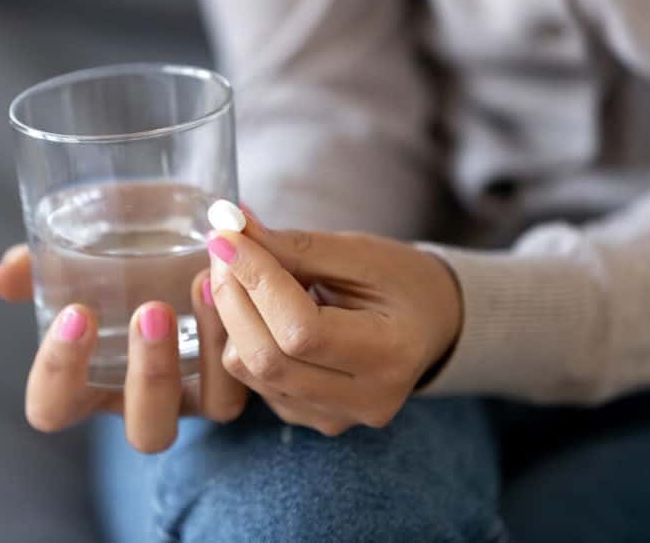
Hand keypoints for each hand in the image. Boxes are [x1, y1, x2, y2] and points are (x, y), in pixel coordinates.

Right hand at [0, 245, 246, 452]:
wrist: (189, 227)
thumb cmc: (123, 244)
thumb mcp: (81, 246)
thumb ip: (42, 264)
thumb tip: (3, 277)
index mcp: (89, 378)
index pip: (55, 407)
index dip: (59, 374)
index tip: (75, 315)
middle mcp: (146, 396)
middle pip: (147, 430)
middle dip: (151, 374)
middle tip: (152, 310)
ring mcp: (202, 390)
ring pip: (213, 410)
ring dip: (209, 351)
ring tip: (203, 284)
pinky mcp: (244, 370)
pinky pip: (251, 375)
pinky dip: (243, 332)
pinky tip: (236, 279)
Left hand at [205, 211, 461, 435]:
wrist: (428, 324)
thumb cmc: (399, 281)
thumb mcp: (358, 253)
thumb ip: (293, 246)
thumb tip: (230, 230)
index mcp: (391, 354)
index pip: (302, 329)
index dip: (256, 281)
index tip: (225, 236)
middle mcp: (365, 399)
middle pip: (266, 358)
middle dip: (232, 296)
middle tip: (222, 248)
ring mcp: (335, 416)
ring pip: (250, 371)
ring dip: (231, 315)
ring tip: (242, 271)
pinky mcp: (309, 418)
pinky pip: (253, 380)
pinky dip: (243, 336)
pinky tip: (259, 306)